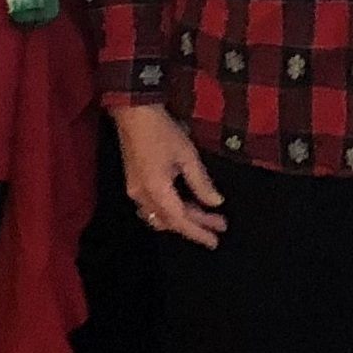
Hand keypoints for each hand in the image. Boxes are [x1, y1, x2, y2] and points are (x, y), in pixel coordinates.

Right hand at [112, 104, 226, 248]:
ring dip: (182, 218)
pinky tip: (184, 205)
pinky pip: (151, 208)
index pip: (180, 221)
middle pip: (170, 221)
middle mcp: (142, 196)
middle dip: (195, 225)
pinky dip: (169, 211)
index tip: (216, 241)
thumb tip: (216, 202)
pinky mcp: (133, 183)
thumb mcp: (187, 156)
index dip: (199, 232)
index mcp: (157, 191)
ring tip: (206, 215)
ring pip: (159, 217)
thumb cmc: (163, 131)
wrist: (133, 112)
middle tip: (219, 225)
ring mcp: (135, 190)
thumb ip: (201, 183)